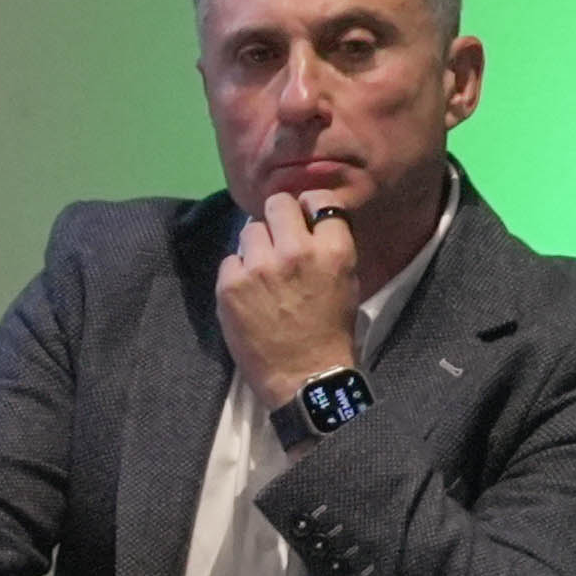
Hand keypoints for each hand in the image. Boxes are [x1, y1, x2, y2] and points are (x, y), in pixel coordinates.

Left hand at [218, 187, 367, 409]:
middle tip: (277, 237)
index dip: (308, 207)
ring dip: (255, 246)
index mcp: (334, 249)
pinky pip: (230, 260)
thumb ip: (328, 248)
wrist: (305, 376)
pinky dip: (237, 273)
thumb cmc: (331, 331)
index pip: (318, 199)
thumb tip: (308, 223)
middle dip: (277, 217)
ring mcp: (260, 266)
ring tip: (262, 271)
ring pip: (249, 230)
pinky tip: (248, 293)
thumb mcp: (346, 282)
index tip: (303, 218)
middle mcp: (296, 250)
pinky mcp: (231, 284)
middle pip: (277, 204)